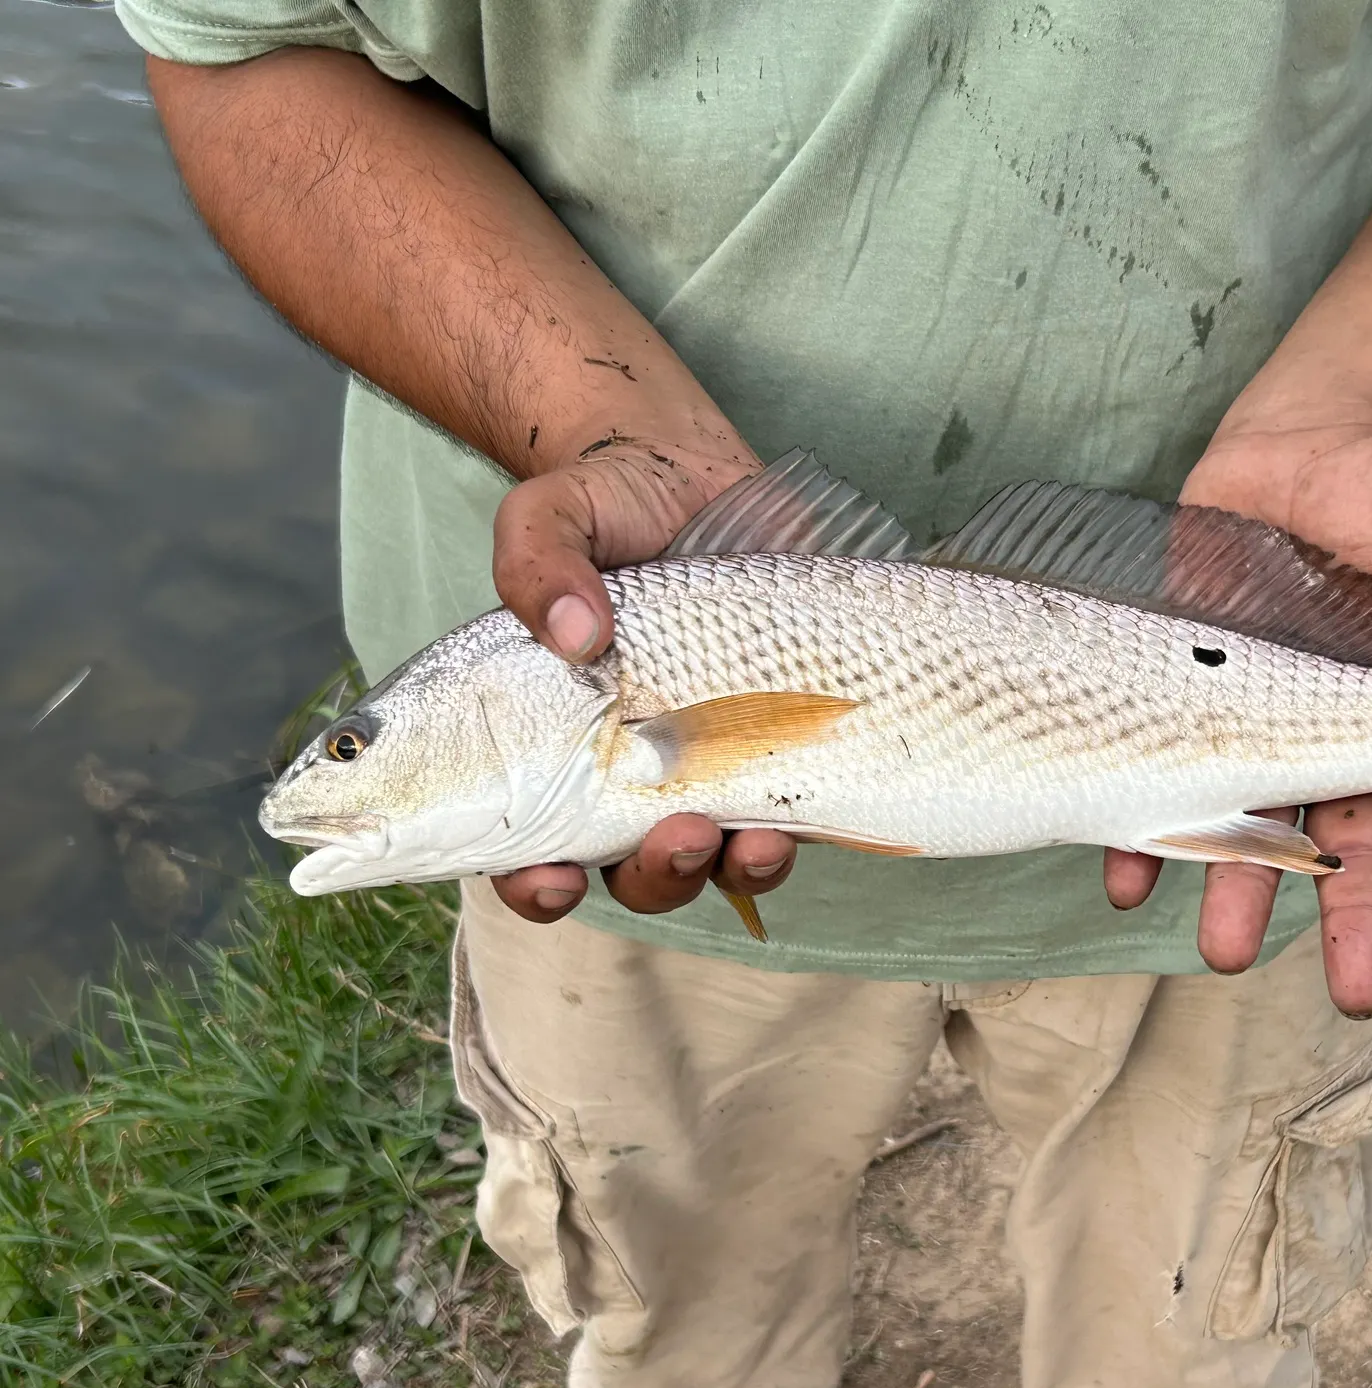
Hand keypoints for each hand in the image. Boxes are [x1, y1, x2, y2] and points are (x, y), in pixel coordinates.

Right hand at [488, 436, 798, 922]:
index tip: (554, 876)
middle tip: (678, 835)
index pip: (525, 844)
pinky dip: (793, 833)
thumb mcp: (552, 514)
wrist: (691, 473)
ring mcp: (704, 765)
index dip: (535, 882)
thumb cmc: (603, 503)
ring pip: (713, 861)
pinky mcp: (775, 744)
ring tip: (755, 842)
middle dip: (656, 876)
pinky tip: (798, 820)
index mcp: (549, 744)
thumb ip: (536, 561)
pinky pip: (786, 818)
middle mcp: (623, 771)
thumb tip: (574, 632)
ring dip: (732, 869)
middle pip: (630, 871)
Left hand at [1105, 417, 1371, 1014]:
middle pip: (1353, 845)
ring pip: (1253, 824)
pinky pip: (1158, 773)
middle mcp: (1337, 738)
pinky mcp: (1187, 700)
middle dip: (1351, 919)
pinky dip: (1141, 828)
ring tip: (1223, 955)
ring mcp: (1257, 724)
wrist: (1298, 453)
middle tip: (1354, 992)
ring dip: (1239, 892)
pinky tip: (1126, 880)